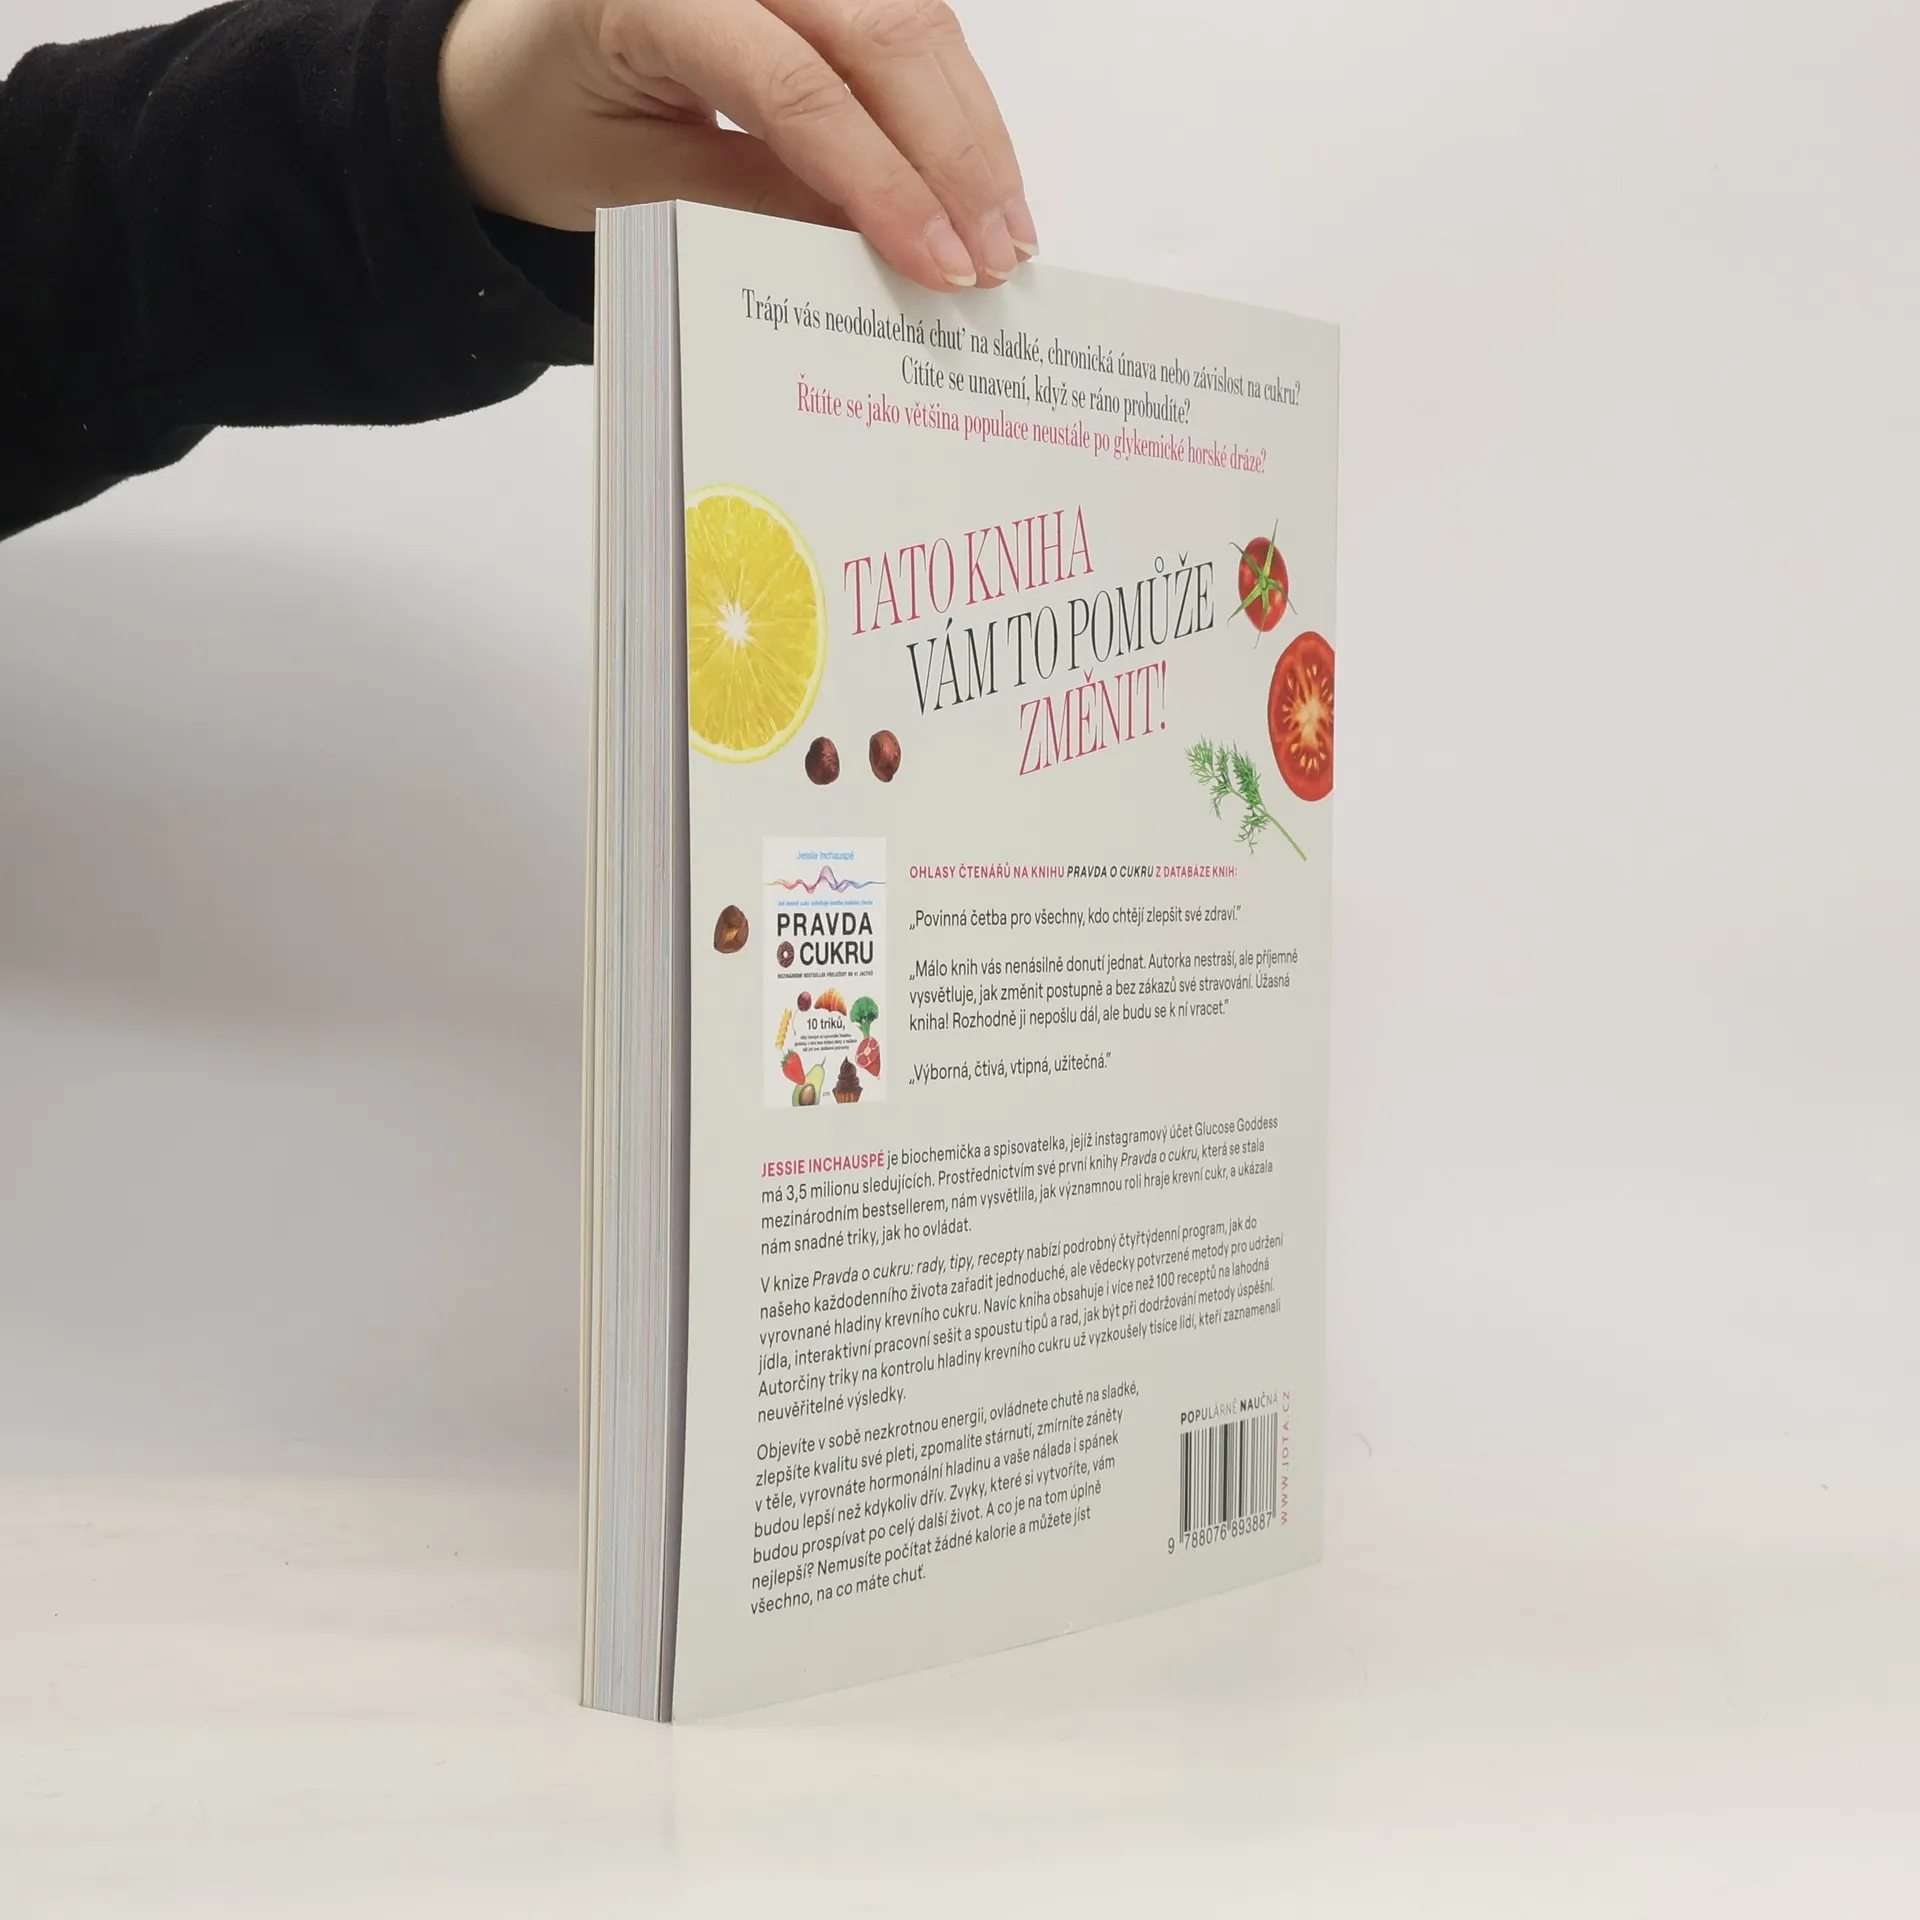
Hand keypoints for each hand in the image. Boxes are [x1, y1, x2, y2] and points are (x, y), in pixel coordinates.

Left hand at [440, 0, 1036, 290]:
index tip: (940, 261)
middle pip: (880, 30)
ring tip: (1008, 227)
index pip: (796, 85)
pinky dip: (951, 100)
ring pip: (911, 16)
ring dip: (971, 126)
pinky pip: (901, 18)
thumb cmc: (551, 120)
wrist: (506, 66)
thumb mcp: (634, 184)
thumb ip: (753, 200)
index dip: (883, 180)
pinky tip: (980, 172)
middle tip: (1000, 255)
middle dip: (955, 152)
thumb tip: (877, 244)